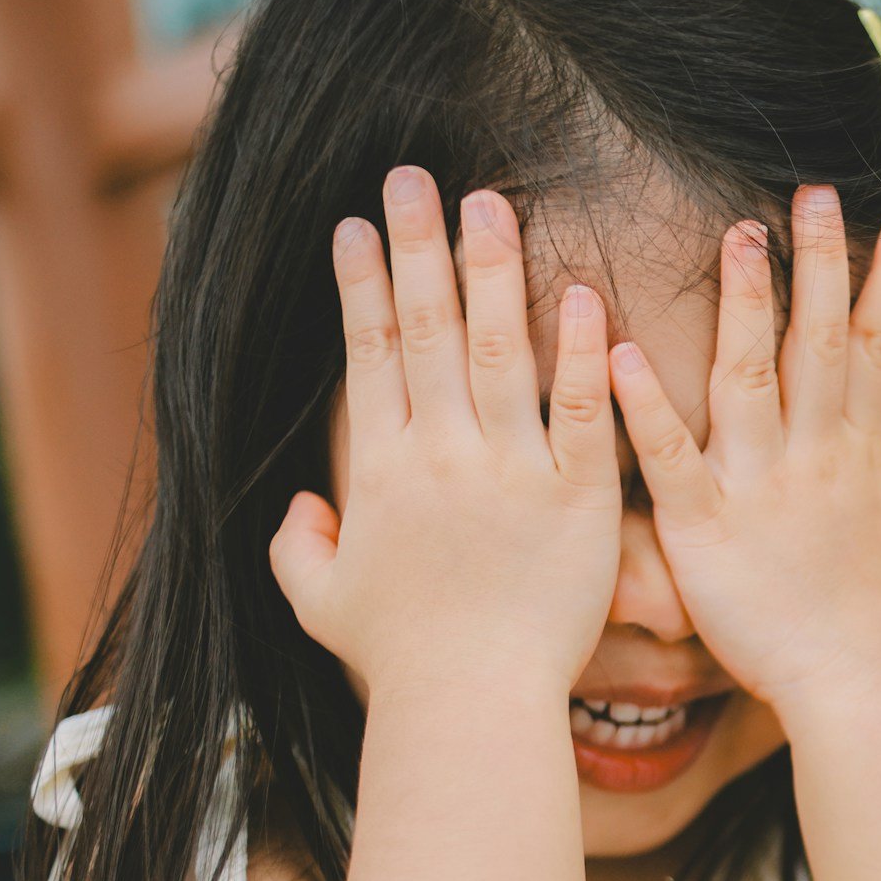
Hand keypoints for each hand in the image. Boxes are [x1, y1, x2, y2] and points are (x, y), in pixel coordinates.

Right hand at [270, 170, 622, 699]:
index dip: (362, 283)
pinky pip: (578, 411)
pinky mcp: (576, 497)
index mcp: (381, 470)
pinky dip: (579, 353)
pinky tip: (582, 294)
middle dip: (418, 246)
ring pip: (497, 350)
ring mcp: (510, 470)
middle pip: (425, 330)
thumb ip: (300, 547)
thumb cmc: (402, 659)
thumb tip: (298, 507)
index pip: (368, 353)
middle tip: (416, 177)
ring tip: (491, 202)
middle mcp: (442, 454)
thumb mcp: (322, 602)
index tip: (358, 223)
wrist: (472, 704)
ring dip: (492, 271)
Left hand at [608, 187, 880, 715]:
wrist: (853, 686)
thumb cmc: (872, 610)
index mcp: (854, 452)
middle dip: (819, 266)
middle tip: (814, 194)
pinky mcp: (706, 528)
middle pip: (818, 345)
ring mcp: (760, 489)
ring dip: (744, 307)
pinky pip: (674, 457)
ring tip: (738, 238)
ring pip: (751, 380)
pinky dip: (647, 404)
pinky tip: (619, 350)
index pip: (875, 348)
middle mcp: (814, 457)